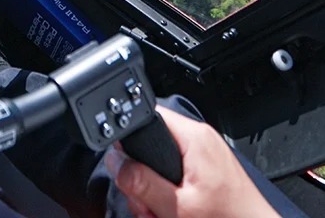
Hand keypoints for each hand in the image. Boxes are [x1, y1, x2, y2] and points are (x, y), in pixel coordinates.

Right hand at [109, 106, 278, 217]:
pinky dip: (170, 196)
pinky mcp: (208, 172)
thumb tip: (116, 163)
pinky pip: (178, 176)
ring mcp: (206, 157)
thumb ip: (142, 182)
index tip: (127, 169)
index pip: (148, 117)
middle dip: (143, 180)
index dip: (130, 142)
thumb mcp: (176, 206)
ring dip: (155, 193)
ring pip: (162, 165)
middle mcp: (201, 141)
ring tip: (163, 214)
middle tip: (150, 205)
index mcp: (194, 138)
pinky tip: (174, 213)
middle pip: (151, 147)